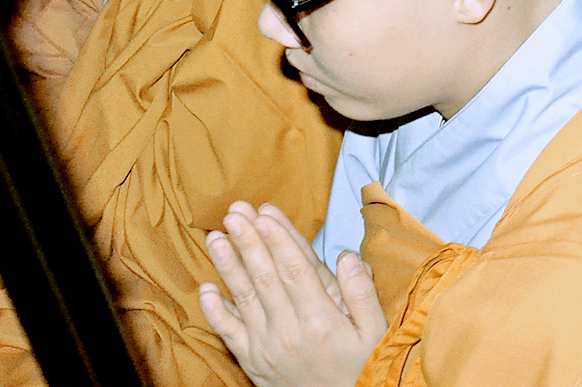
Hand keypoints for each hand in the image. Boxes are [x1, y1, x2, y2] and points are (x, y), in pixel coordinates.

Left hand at [199, 201, 387, 386]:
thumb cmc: (361, 367)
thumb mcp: (375, 333)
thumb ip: (362, 294)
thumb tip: (348, 257)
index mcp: (322, 319)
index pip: (296, 270)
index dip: (279, 239)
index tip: (266, 213)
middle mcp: (289, 331)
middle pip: (266, 278)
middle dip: (249, 242)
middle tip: (235, 213)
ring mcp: (266, 346)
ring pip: (244, 299)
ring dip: (228, 266)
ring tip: (216, 237)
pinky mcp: (252, 360)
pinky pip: (229, 333)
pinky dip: (215, 311)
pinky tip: (206, 288)